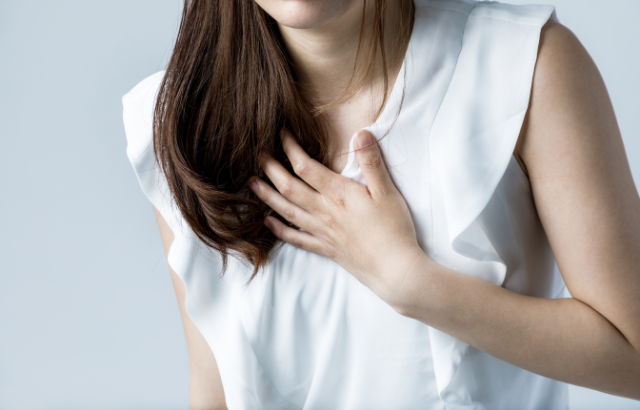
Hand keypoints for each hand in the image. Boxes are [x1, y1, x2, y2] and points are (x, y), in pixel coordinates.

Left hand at [248, 129, 427, 309]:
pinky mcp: (325, 248)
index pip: (306, 167)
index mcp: (339, 194)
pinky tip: (268, 222)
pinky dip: (279, 230)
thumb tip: (361, 133)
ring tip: (252, 184)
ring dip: (267, 196)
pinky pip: (296, 238)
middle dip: (271, 169)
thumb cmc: (394, 229)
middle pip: (289, 187)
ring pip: (287, 211)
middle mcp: (324, 212)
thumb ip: (371, 162)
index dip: (290, 149)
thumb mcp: (388, 192)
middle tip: (258, 154)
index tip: (282, 134)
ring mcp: (322, 232)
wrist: (395, 269)